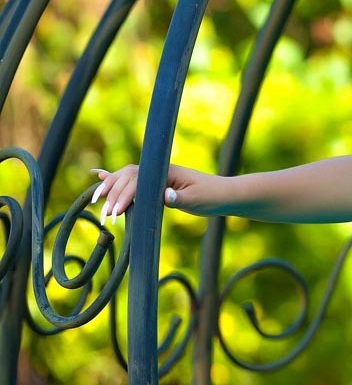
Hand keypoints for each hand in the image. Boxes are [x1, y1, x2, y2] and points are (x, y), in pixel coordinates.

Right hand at [90, 164, 205, 225]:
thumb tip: (165, 196)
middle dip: (113, 193)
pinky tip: (100, 176)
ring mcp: (157, 176)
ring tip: (97, 201)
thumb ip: (179, 198)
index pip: (138, 180)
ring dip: (111, 187)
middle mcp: (159, 171)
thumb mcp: (196, 199)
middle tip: (105, 213)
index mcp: (167, 172)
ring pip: (127, 177)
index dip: (125, 194)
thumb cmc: (211, 196)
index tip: (115, 211)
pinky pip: (133, 180)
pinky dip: (116, 179)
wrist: (222, 194)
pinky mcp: (156, 184)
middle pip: (128, 176)